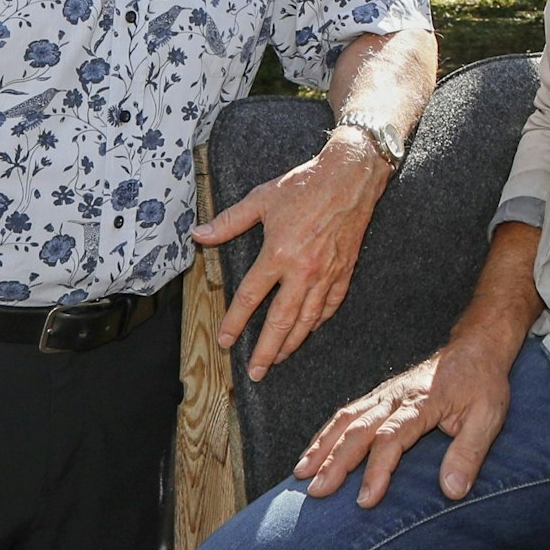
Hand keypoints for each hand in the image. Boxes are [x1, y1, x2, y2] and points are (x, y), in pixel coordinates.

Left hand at [193, 131, 389, 380]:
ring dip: (291, 343)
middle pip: (280, 321)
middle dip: (266, 350)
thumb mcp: (262, 199)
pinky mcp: (344, 271)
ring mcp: (326, 274)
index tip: (226, 341)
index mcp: (278, 254)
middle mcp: (302, 271)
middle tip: (256, 372)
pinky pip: (331, 305)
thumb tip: (199, 235)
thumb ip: (229, 222)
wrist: (351, 177)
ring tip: (279, 358)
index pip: (251, 298)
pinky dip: (319, 322)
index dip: (236, 322)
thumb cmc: (305, 185)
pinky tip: (310, 329)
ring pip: (307, 319)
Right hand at [293, 329, 514, 508]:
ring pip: (346, 419)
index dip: (377, 469)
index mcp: (423, 402)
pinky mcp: (380, 395)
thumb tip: (452, 490)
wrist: (475, 347)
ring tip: (301, 475)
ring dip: (322, 446)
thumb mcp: (488, 416)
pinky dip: (326, 433)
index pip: (393, 438)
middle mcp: (397, 397)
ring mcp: (385, 394)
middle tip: (317, 492)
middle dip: (335, 462)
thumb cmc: (482, 384)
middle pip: (360, 429)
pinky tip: (312, 454)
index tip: (364, 500)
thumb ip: (469, 453)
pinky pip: (347, 413)